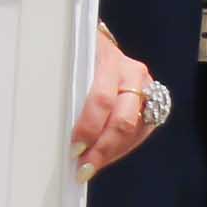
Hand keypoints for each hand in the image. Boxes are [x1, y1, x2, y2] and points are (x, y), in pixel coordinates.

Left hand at [73, 24, 166, 177]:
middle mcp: (133, 73)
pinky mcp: (155, 99)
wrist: (100, 38)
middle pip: (123, 120)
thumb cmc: (79, 51)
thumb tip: (51, 125)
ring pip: (135, 130)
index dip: (88, 127)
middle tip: (84, 168)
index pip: (101, 100)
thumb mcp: (71, 59)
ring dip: (113, 152)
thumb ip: (68, 85)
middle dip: (103, 148)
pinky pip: (142, 131)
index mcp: (108, 59)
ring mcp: (147, 86)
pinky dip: (123, 147)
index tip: (74, 149)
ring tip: (93, 166)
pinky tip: (107, 155)